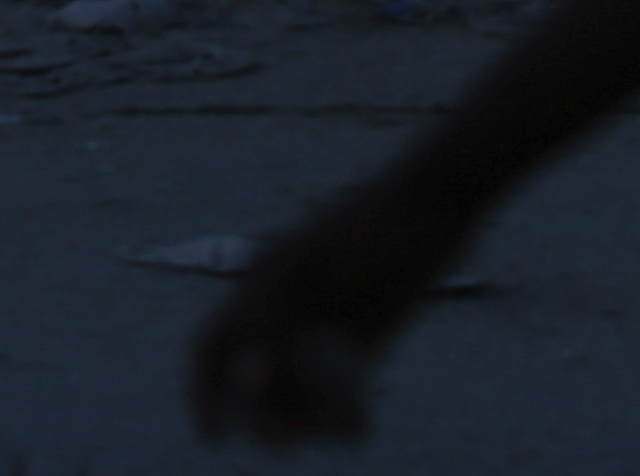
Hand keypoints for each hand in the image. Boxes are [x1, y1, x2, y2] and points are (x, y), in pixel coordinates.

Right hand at [186, 179, 468, 446]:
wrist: (435, 200)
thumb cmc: (372, 225)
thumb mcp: (312, 267)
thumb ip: (272, 317)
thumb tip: (244, 376)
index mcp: (263, 282)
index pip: (214, 344)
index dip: (204, 391)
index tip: (213, 437)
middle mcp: (289, 306)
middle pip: (256, 377)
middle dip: (262, 414)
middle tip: (284, 439)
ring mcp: (328, 322)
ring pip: (299, 389)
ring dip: (305, 418)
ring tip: (330, 430)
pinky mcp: (368, 335)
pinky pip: (343, 387)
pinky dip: (344, 413)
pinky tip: (358, 429)